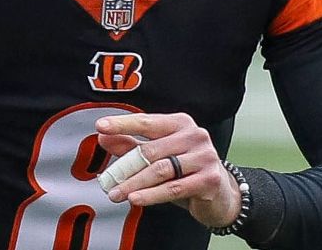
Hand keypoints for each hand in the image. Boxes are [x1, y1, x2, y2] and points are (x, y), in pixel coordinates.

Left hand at [95, 112, 240, 229]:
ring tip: (116, 194)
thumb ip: (132, 145)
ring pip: (161, 170)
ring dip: (134, 184)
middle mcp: (194, 135)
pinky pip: (174, 188)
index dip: (123, 124)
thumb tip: (103, 137)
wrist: (220, 193)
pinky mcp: (209, 179)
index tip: (101, 126)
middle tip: (106, 181)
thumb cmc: (185, 171)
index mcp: (179, 123)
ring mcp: (204, 156)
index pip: (147, 121)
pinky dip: (151, 195)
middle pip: (151, 150)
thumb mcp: (158, 156)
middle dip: (125, 167)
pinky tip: (136, 199)